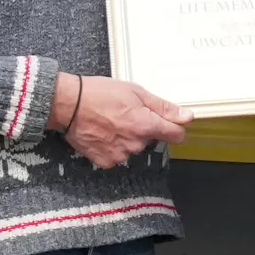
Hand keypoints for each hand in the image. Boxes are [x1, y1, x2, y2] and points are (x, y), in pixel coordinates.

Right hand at [57, 73, 188, 168]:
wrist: (67, 104)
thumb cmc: (99, 93)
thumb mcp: (136, 92)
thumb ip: (164, 107)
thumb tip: (187, 117)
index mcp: (146, 125)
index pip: (176, 135)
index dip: (173, 127)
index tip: (167, 122)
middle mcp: (136, 144)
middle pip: (151, 140)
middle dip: (144, 128)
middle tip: (125, 113)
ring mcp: (120, 155)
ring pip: (134, 148)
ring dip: (127, 138)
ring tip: (110, 122)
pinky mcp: (106, 161)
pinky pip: (118, 155)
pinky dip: (113, 146)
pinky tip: (102, 133)